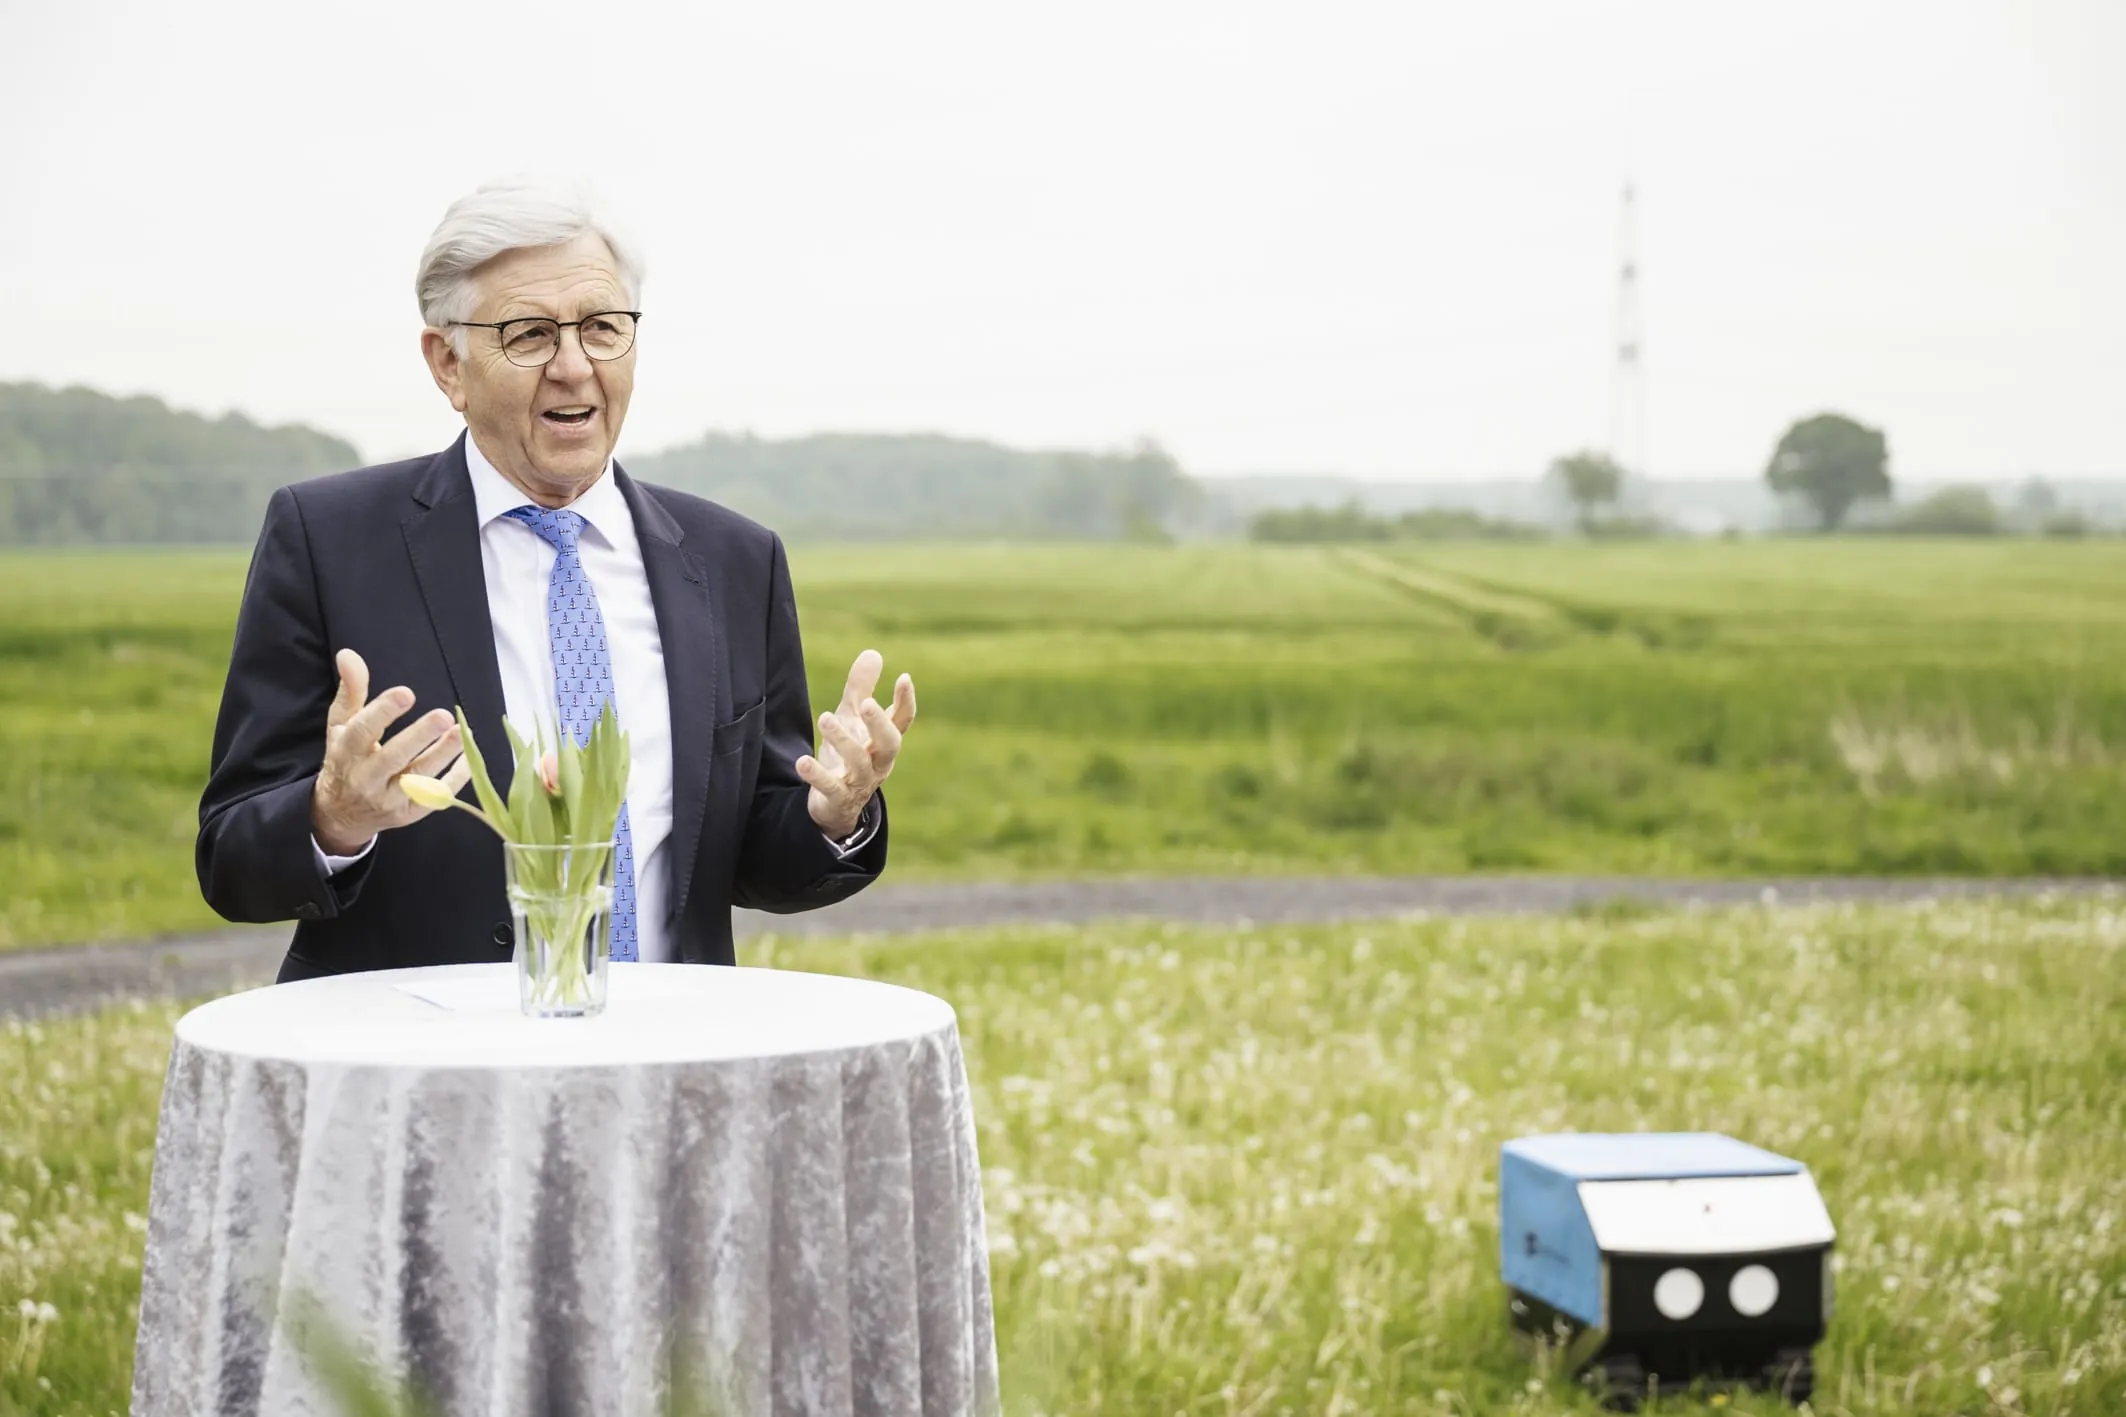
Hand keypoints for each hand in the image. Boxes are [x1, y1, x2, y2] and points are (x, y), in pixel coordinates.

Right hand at [309, 649, 471, 854]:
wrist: (340, 813)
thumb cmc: (345, 758)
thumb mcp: (341, 725)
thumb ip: (351, 691)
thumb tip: (349, 654)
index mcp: (347, 752)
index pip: (362, 731)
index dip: (383, 712)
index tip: (406, 693)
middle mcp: (366, 778)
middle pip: (393, 757)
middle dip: (419, 737)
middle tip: (444, 716)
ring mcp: (388, 799)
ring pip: (418, 778)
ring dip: (443, 754)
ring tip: (463, 732)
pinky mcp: (408, 814)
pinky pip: (435, 797)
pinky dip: (454, 779)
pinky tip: (470, 757)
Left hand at [798, 649, 915, 838]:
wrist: (836, 805)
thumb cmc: (849, 754)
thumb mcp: (852, 719)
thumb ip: (861, 689)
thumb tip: (873, 653)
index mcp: (884, 741)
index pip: (903, 721)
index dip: (905, 700)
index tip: (903, 677)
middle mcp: (878, 762)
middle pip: (889, 744)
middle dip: (879, 724)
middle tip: (866, 703)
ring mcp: (860, 782)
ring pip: (858, 763)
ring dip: (843, 740)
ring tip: (825, 717)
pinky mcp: (838, 798)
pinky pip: (830, 787)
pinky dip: (817, 775)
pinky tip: (802, 761)